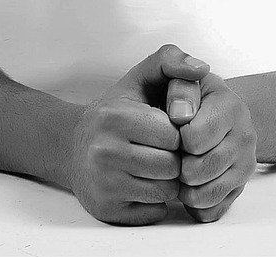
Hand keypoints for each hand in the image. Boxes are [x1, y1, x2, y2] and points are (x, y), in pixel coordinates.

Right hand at [65, 44, 209, 225]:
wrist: (73, 147)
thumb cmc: (114, 114)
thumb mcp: (137, 80)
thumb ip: (169, 63)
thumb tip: (202, 67)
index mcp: (114, 116)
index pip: (174, 135)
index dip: (175, 134)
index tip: (163, 130)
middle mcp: (104, 150)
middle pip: (171, 166)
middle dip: (172, 159)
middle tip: (157, 151)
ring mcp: (103, 182)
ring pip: (165, 191)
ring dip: (166, 181)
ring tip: (151, 167)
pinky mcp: (106, 208)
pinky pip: (154, 212)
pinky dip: (154, 201)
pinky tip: (138, 185)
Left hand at [176, 72, 255, 222]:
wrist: (204, 109)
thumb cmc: (178, 92)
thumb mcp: (171, 70)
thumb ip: (171, 67)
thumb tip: (180, 112)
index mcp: (229, 104)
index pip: (193, 137)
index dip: (172, 135)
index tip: (167, 126)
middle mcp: (245, 135)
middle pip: (199, 169)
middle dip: (176, 163)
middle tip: (168, 151)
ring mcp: (245, 164)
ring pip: (205, 193)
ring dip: (182, 186)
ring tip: (173, 167)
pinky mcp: (239, 188)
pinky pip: (211, 211)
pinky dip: (193, 204)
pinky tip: (184, 186)